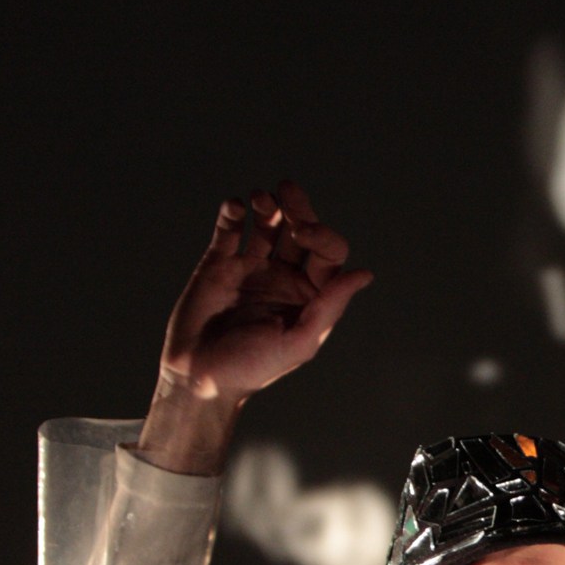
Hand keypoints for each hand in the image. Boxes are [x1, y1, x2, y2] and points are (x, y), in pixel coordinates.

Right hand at [137, 183, 371, 472]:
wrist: (200, 375)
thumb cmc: (254, 367)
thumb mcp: (299, 341)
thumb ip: (330, 306)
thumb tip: (364, 273)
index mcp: (312, 293)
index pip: (328, 252)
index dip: (321, 234)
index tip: (302, 232)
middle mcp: (286, 276)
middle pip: (300, 231)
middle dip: (297, 208)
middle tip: (287, 189)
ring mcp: (252, 267)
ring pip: (267, 224)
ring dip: (268, 206)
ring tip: (260, 198)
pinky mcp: (219, 263)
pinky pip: (230, 229)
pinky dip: (233, 212)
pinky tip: (235, 207)